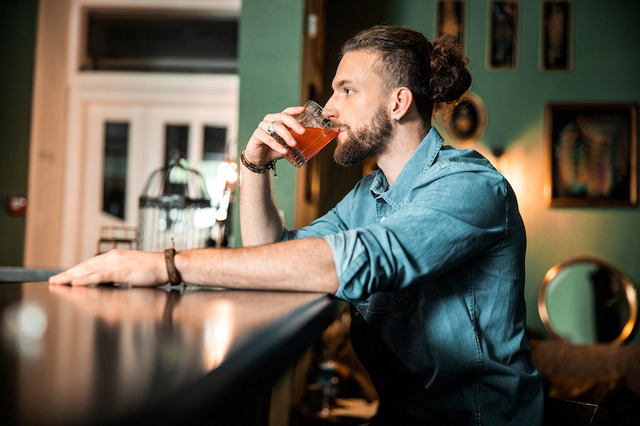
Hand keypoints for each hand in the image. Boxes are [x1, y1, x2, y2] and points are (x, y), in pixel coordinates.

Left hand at [49, 249, 165, 286]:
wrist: (166, 265)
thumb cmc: (152, 269)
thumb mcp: (130, 271)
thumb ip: (116, 275)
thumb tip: (105, 282)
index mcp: (115, 257)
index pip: (90, 264)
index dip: (74, 271)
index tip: (63, 277)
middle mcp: (112, 257)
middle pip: (85, 266)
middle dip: (67, 274)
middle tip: (53, 280)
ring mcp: (116, 264)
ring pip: (89, 270)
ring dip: (71, 277)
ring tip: (58, 282)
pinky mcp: (121, 271)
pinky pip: (100, 276)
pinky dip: (86, 279)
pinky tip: (76, 283)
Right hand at [243, 106, 306, 165]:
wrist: (260, 158)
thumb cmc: (275, 149)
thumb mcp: (288, 144)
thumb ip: (297, 141)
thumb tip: (314, 143)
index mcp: (278, 119)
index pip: (287, 112)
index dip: (295, 110)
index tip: (303, 110)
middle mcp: (270, 120)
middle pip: (283, 117)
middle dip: (294, 123)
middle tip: (302, 132)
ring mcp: (262, 126)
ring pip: (276, 126)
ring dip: (286, 135)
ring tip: (294, 144)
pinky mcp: (257, 135)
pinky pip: (267, 138)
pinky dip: (276, 145)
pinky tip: (284, 150)